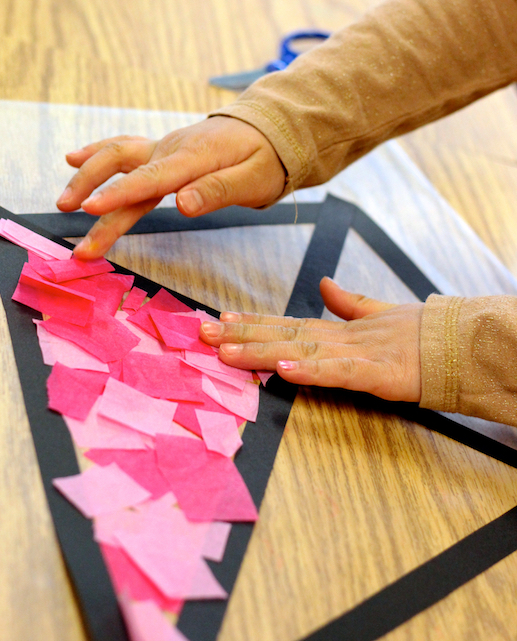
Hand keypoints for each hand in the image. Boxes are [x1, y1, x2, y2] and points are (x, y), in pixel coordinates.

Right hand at [56, 116, 285, 257]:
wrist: (268, 130)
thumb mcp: (253, 180)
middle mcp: (172, 149)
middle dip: (91, 190)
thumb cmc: (264, 159)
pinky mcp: (161, 151)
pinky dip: (97, 153)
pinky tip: (73, 158)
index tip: (90, 209)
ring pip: (117, 156)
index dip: (119, 194)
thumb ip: (217, 191)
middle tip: (68, 215)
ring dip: (87, 175)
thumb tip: (182, 204)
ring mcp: (164, 147)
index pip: (151, 179)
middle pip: (123, 166)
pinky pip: (124, 150)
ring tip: (64, 201)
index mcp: (194, 158)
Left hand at [200, 278, 422, 401]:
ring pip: (300, 351)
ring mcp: (355, 354)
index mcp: (336, 329)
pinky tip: (285, 372)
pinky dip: (311, 372)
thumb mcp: (377, 316)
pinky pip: (338, 373)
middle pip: (281, 335)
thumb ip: (348, 303)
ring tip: (227, 351)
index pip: (284, 323)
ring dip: (261, 351)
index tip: (218, 320)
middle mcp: (337, 338)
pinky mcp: (376, 373)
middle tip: (201, 334)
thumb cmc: (416, 334)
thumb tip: (324, 284)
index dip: (251, 322)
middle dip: (240, 336)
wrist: (457, 344)